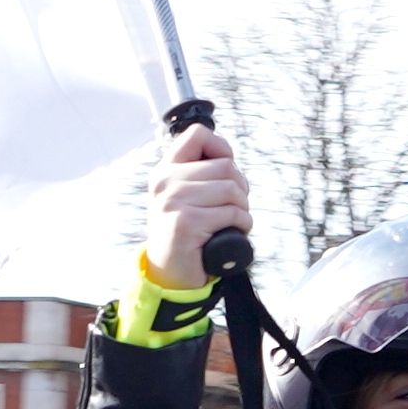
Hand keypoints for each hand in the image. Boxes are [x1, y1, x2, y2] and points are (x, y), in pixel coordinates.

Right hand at [141, 123, 250, 288]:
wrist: (170, 273)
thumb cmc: (187, 233)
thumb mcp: (185, 196)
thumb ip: (199, 173)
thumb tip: (228, 155)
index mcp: (165, 170)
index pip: (198, 134)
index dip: (222, 149)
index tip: (223, 174)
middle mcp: (165, 182)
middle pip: (226, 166)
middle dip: (240, 188)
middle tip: (232, 207)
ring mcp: (173, 202)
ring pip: (232, 190)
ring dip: (242, 209)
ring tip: (230, 222)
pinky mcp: (186, 223)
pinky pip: (233, 214)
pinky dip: (242, 225)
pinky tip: (232, 233)